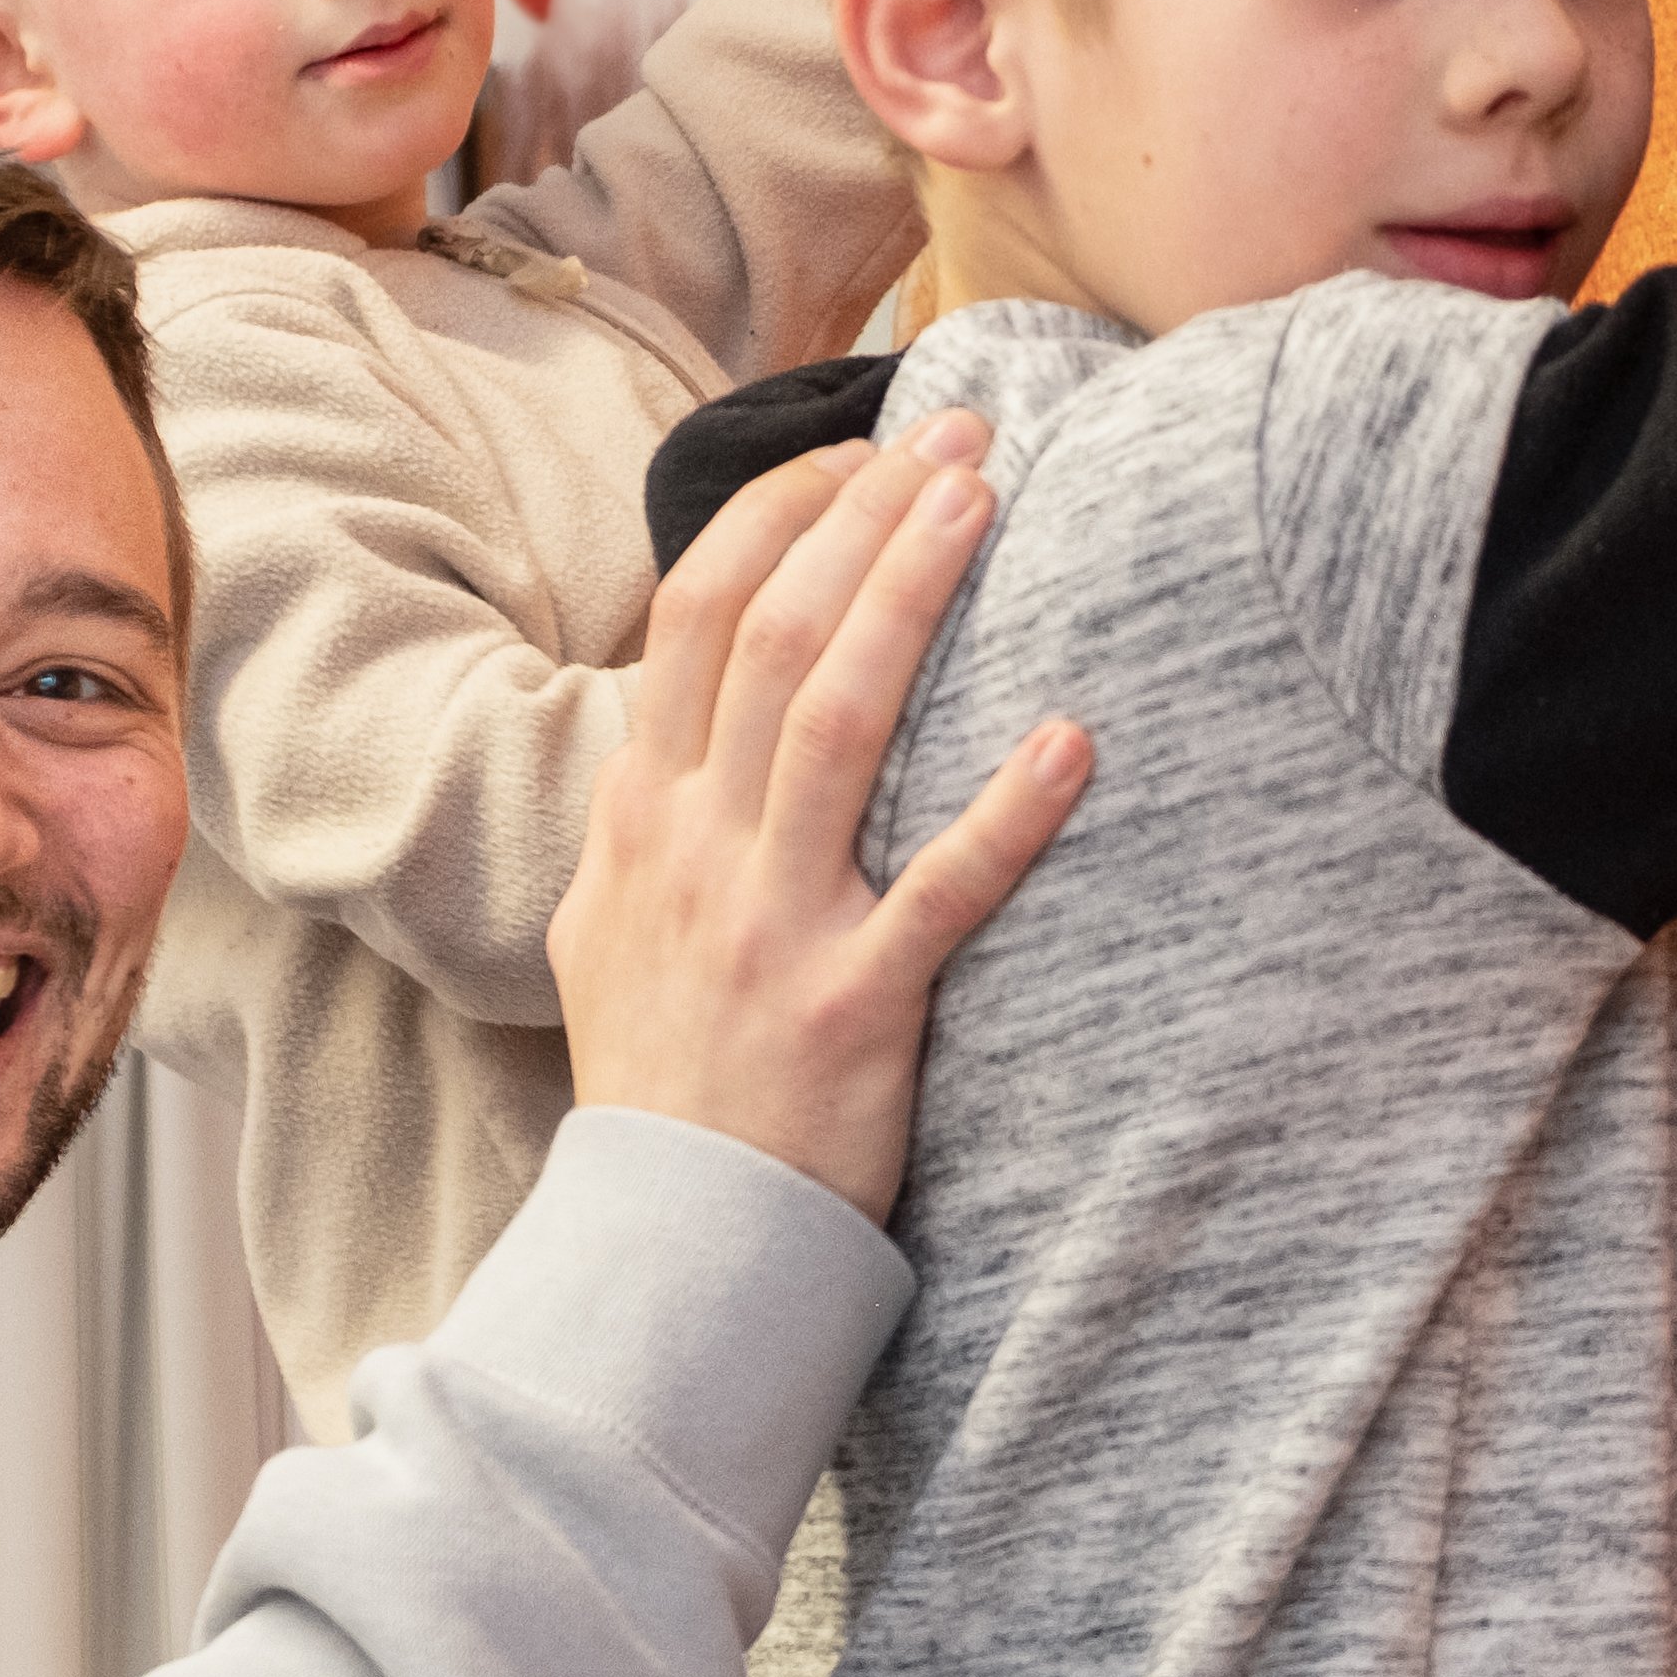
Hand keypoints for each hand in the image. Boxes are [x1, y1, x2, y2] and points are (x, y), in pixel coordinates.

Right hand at [550, 414, 1090, 1219]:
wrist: (670, 1240)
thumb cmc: (661, 1078)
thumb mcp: (605, 925)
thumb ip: (643, 813)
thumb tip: (678, 720)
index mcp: (639, 812)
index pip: (696, 616)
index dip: (779, 514)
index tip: (860, 453)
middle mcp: (694, 846)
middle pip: (774, 635)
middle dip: (865, 517)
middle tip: (961, 437)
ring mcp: (768, 921)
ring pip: (836, 722)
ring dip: (914, 599)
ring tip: (988, 507)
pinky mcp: (850, 1006)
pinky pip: (939, 893)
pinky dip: (1007, 814)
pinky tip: (1071, 741)